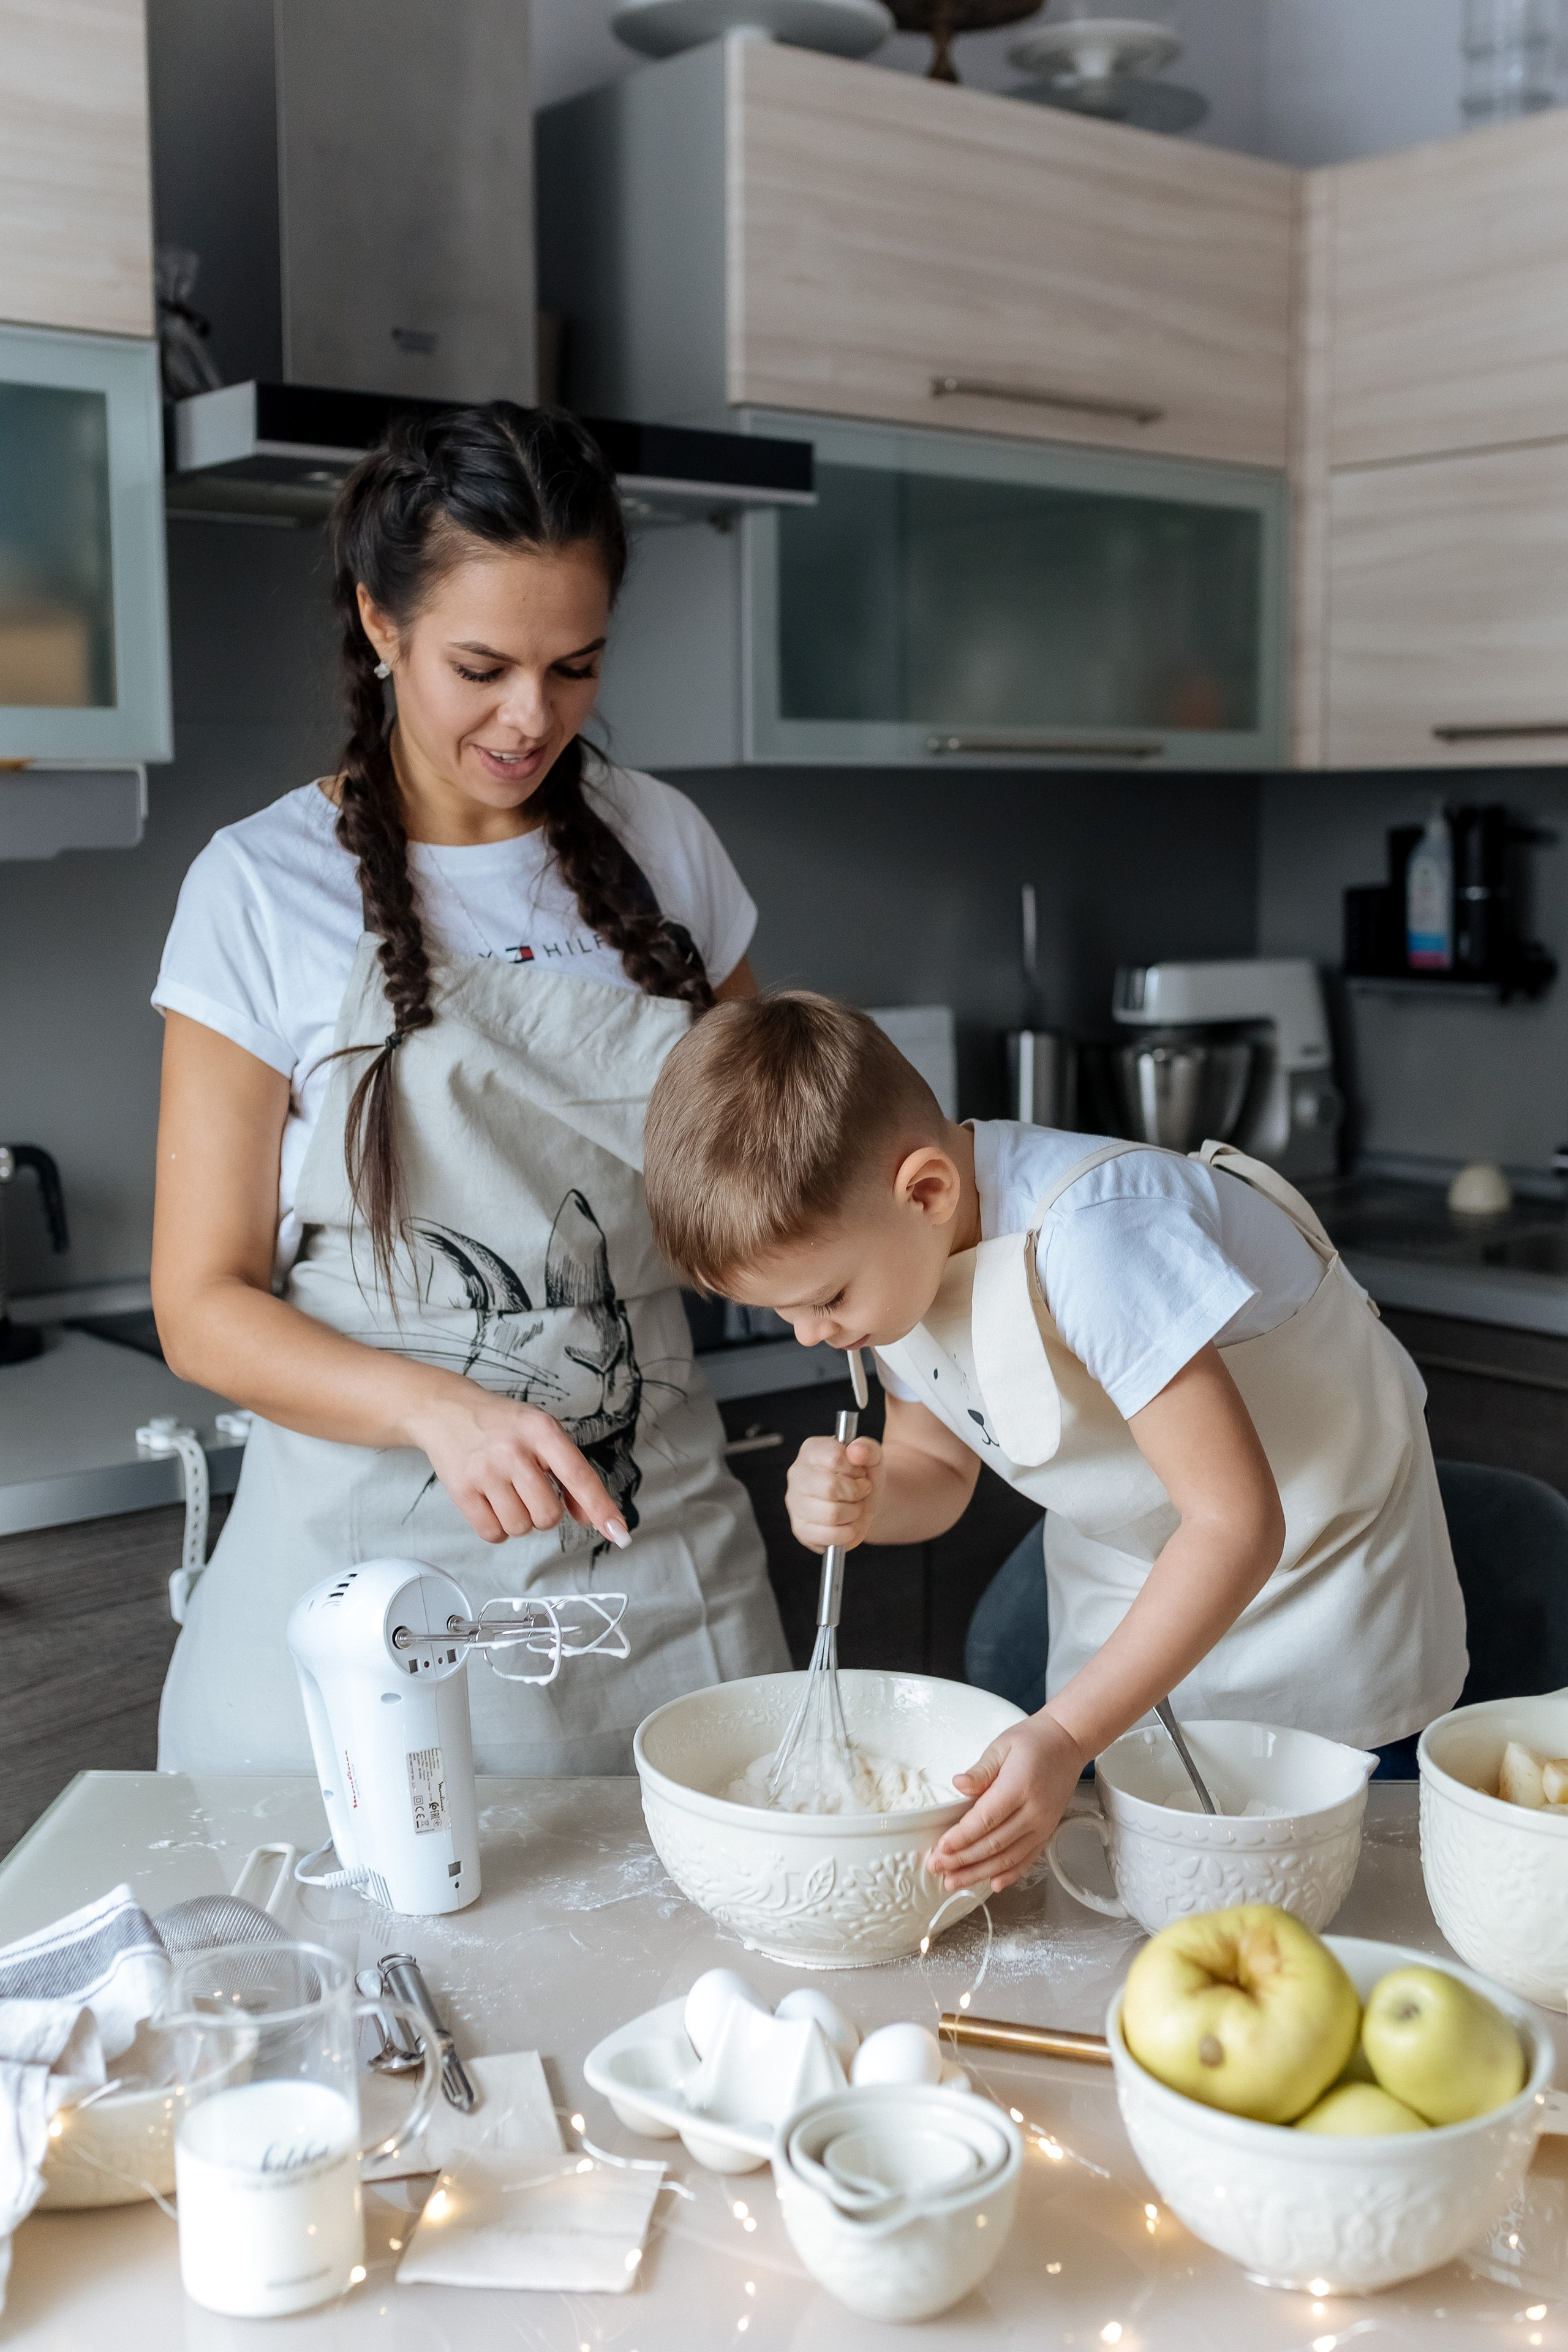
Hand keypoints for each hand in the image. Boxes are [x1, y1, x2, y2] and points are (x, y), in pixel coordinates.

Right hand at [406, 1379, 629, 1549]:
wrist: (446, 1410)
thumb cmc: (502, 1424)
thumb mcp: (542, 1433)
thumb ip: (570, 1473)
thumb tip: (591, 1517)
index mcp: (541, 1431)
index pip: (579, 1476)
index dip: (601, 1508)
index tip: (618, 1532)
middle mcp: (513, 1450)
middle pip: (549, 1515)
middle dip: (545, 1512)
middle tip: (530, 1489)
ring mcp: (485, 1471)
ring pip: (521, 1527)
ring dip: (521, 1520)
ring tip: (509, 1492)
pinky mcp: (461, 1491)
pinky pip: (493, 1534)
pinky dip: (498, 1529)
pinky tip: (493, 1504)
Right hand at [785, 1434, 884, 1553]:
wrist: (865, 1504)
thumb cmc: (863, 1478)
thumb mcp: (873, 1458)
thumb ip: (868, 1449)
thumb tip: (856, 1451)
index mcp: (811, 1450)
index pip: (834, 1458)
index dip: (855, 1469)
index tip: (859, 1472)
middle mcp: (797, 1474)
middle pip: (830, 1488)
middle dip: (855, 1493)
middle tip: (860, 1492)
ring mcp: (795, 1503)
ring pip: (831, 1514)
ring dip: (853, 1513)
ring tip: (854, 1507)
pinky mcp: (800, 1529)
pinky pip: (828, 1535)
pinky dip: (848, 1532)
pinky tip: (848, 1524)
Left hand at [925, 1711, 1085, 1892]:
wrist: (1067, 1743)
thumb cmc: (1032, 1742)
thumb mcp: (1001, 1746)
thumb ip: (980, 1770)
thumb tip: (958, 1784)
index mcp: (1019, 1787)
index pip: (985, 1819)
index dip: (961, 1837)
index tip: (941, 1848)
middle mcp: (1034, 1812)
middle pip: (994, 1844)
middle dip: (963, 1860)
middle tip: (937, 1868)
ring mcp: (1043, 1826)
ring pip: (1009, 1858)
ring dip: (980, 1873)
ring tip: (955, 1882)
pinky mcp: (1047, 1832)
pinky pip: (1028, 1859)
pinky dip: (1010, 1874)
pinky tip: (993, 1884)